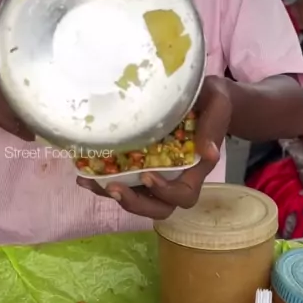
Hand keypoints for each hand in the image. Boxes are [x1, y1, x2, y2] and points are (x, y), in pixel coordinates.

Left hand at [77, 76, 231, 220]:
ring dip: (114, 196)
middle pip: (159, 208)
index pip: (184, 194)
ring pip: (137, 199)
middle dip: (135, 203)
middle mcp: (175, 178)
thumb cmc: (212, 101)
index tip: (147, 176)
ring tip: (90, 181)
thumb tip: (209, 153)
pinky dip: (103, 183)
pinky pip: (123, 182)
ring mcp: (156, 174)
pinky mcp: (140, 165)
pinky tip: (84, 174)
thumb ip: (213, 127)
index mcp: (195, 169)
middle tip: (114, 188)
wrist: (201, 94)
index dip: (165, 193)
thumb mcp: (218, 106)